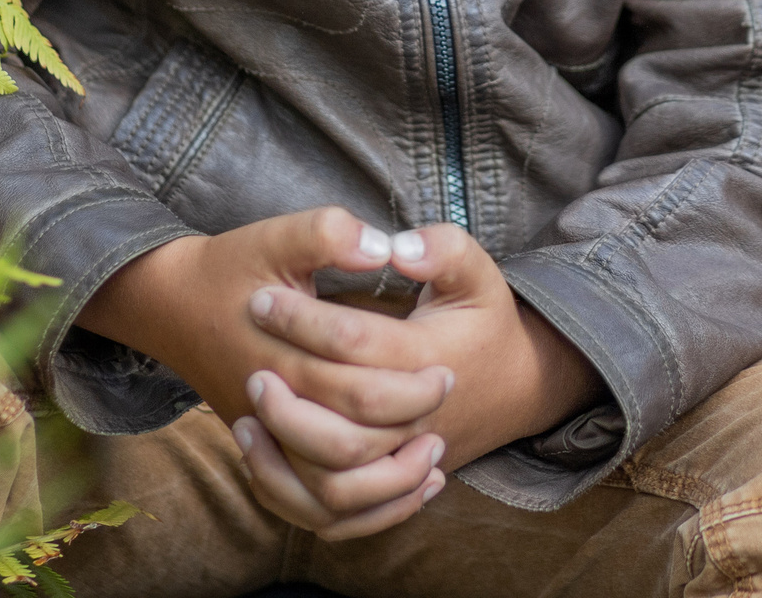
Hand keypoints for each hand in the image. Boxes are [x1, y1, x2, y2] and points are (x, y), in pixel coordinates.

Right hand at [80, 208, 454, 538]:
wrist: (171, 304)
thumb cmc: (231, 267)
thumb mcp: (277, 235)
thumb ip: (329, 234)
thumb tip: (385, 249)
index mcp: (285, 360)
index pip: (363, 392)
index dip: (415, 386)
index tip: (448, 368)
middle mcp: (275, 410)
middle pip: (353, 446)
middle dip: (409, 428)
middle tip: (444, 399)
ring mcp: (266, 440)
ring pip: (330, 495)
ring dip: (387, 485)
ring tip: (430, 452)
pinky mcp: (265, 452)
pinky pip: (308, 508)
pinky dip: (354, 512)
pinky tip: (397, 486)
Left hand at [244, 221, 602, 478]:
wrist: (514, 385)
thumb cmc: (482, 322)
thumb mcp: (476, 273)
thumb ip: (445, 248)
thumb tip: (396, 247)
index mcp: (428, 361)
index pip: (355, 343)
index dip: (302, 318)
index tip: (262, 297)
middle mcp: (414, 422)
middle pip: (340, 423)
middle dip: (286, 389)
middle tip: (248, 361)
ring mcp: (398, 462)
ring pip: (332, 482)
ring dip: (282, 450)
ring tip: (247, 406)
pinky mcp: (384, 488)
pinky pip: (330, 513)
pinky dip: (291, 492)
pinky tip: (259, 450)